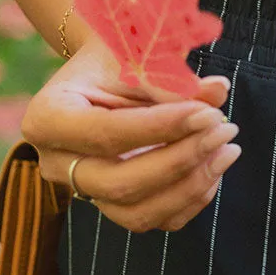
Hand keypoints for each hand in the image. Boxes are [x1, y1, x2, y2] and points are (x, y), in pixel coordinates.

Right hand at [22, 33, 240, 231]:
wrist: (110, 69)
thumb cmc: (121, 57)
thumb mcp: (139, 55)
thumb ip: (173, 78)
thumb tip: (218, 90)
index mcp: (47, 118)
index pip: (107, 134)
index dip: (163, 128)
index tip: (210, 113)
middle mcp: (56, 163)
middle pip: (119, 183)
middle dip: (180, 161)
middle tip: (225, 129)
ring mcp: (83, 191)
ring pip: (137, 214)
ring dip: (191, 186)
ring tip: (228, 150)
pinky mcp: (114, 205)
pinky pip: (156, 220)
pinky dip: (192, 199)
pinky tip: (215, 166)